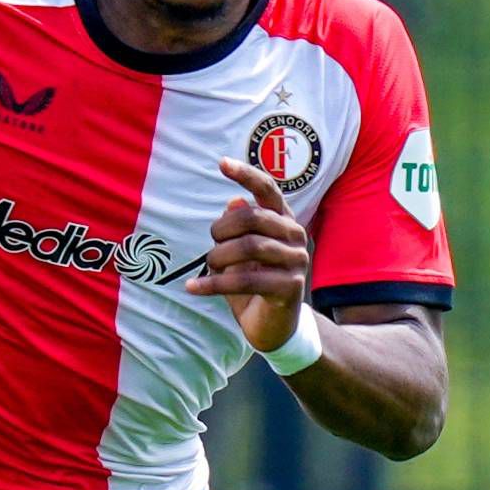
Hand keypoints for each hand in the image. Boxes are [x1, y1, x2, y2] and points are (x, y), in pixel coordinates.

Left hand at [183, 155, 314, 352]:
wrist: (272, 327)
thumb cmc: (252, 283)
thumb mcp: (239, 252)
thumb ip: (238, 227)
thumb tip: (234, 201)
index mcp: (283, 220)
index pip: (268, 189)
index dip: (246, 174)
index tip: (221, 163)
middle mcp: (296, 236)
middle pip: (252, 217)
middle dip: (221, 229)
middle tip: (211, 244)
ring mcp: (297, 261)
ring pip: (249, 247)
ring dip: (218, 257)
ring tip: (209, 267)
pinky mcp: (290, 288)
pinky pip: (245, 280)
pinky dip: (212, 284)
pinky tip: (192, 287)